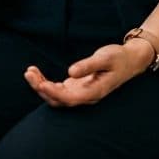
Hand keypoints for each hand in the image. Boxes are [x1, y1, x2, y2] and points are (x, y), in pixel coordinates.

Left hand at [23, 41, 154, 106]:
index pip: (70, 98)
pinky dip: (45, 82)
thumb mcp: (105, 58)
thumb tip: (70, 71)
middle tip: (29, 73)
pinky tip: (36, 73)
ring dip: (41, 86)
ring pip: (56, 96)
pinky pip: (57, 89)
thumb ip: (89, 65)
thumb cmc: (118, 58)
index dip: (54, 93)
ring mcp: (80, 93)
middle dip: (42, 89)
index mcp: (94, 93)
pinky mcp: (76, 87)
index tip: (41, 83)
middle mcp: (85, 97)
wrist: (129, 60)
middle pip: (59, 100)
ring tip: (29, 71)